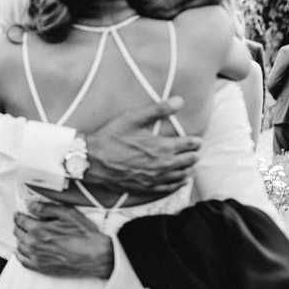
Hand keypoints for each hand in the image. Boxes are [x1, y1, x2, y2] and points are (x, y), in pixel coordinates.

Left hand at [13, 200, 113, 277]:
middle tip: (25, 222)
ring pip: (19, 246)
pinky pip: (23, 262)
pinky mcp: (42, 268)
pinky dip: (20, 255)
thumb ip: (46, 208)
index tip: (21, 213)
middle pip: (17, 232)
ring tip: (26, 234)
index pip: (19, 220)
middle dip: (20, 226)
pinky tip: (22, 251)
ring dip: (20, 239)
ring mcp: (36, 258)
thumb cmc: (84, 235)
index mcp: (38, 229)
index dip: (19, 215)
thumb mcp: (67, 214)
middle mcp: (33, 244)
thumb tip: (30, 205)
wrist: (96, 256)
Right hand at [84, 97, 201, 194]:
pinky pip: (168, 188)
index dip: (196, 142)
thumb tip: (180, 100)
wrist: (92, 160)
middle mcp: (163, 165)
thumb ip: (159, 109)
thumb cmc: (112, 137)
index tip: (196, 140)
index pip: (190, 144)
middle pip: (189, 161)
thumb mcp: (134, 118)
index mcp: (163, 147)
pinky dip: (177, 184)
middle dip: (194, 155)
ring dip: (188, 170)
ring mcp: (155, 178)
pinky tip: (178, 182)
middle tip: (195, 152)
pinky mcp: (146, 187)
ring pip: (181, 176)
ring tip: (190, 166)